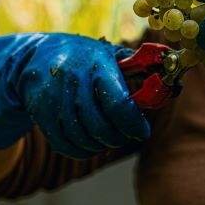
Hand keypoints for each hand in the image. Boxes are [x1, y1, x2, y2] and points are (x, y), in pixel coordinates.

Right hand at [0, 33, 149, 158]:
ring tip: (109, 137)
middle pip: (101, 127)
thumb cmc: (83, 57)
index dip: (134, 124)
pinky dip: (82, 150)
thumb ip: (139, 65)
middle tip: (127, 134)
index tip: (142, 130)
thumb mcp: (109, 53)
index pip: (118, 105)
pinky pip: (66, 145)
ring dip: (101, 145)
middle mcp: (73, 82)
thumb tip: (171, 73)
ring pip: (83, 139)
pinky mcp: (41, 115)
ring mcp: (53, 100)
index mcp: (95, 65)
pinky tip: (91, 142)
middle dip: (119, 136)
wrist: (34, 57)